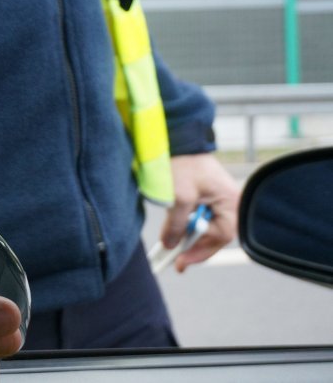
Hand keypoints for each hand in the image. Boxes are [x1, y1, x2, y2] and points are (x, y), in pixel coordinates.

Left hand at [160, 153, 240, 272]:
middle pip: (217, 235)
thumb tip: (170, 245)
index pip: (222, 235)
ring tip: (172, 246)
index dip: (201, 250)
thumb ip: (177, 223)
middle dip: (195, 247)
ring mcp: (220, 200)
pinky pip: (202, 219)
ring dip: (190, 237)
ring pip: (208, 229)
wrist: (177, 139)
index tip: (181, 260)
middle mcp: (230, 202)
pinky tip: (176, 232)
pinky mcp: (208, 198)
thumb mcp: (178, 195)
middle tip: (176, 261)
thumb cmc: (182, 162)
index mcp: (231, 201)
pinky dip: (188, 227)